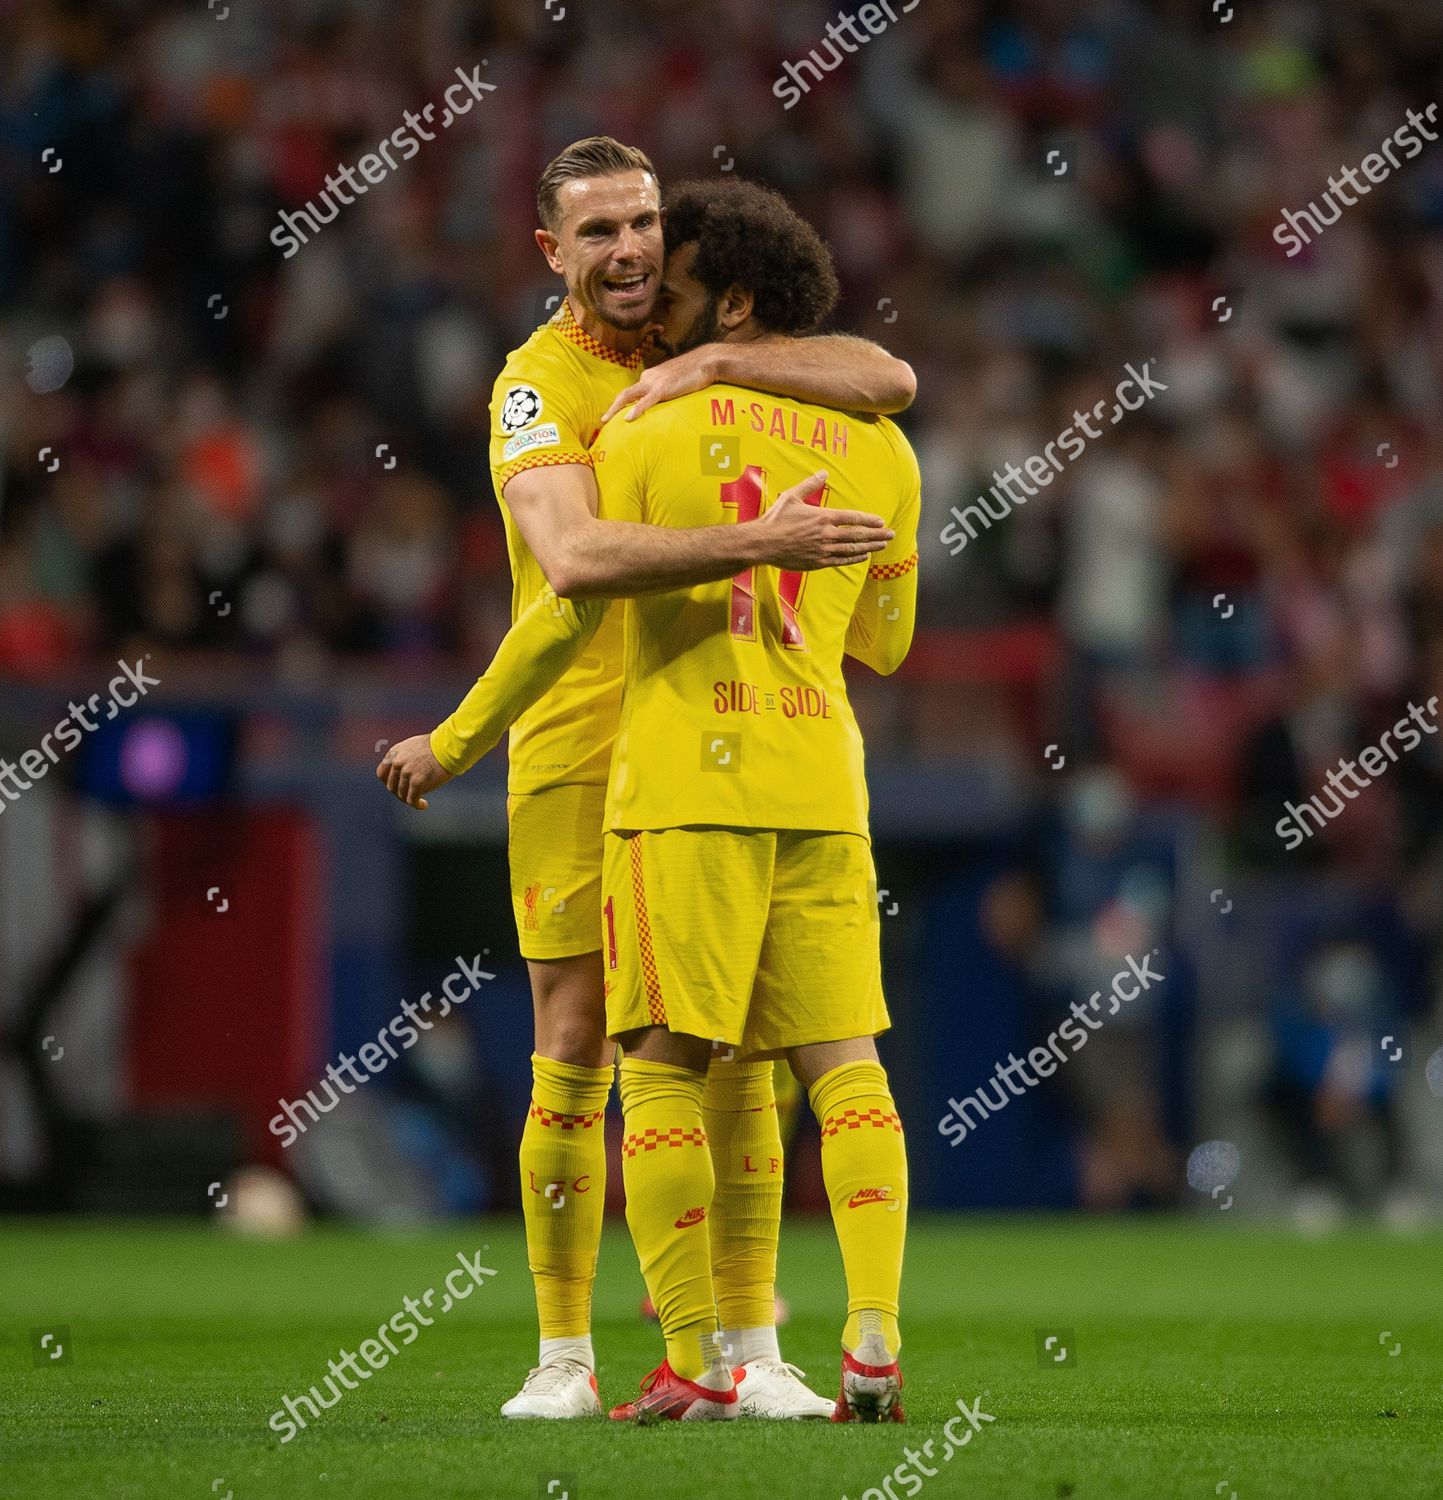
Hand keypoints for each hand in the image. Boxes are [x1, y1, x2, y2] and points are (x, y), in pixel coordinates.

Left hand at [376, 734, 451, 809]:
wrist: (450, 746)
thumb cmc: (437, 746)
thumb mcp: (413, 746)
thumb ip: (404, 758)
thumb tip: (402, 773)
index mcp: (394, 753)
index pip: (382, 773)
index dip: (389, 782)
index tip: (397, 787)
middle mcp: (397, 763)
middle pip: (391, 786)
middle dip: (399, 793)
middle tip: (410, 796)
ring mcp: (406, 773)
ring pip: (401, 794)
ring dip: (410, 799)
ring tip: (420, 801)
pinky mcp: (417, 783)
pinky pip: (412, 800)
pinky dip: (417, 805)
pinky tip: (423, 805)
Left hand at [601, 345, 718, 422]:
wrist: (705, 361)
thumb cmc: (694, 372)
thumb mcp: (675, 380)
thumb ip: (666, 389)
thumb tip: (665, 400)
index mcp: (650, 376)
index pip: (632, 391)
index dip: (622, 404)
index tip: (615, 415)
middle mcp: (648, 378)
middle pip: (625, 393)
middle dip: (612, 407)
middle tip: (603, 420)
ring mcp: (654, 383)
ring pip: (628, 396)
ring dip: (615, 408)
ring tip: (606, 421)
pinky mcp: (663, 389)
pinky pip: (645, 402)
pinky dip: (636, 410)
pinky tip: (628, 419)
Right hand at [753, 471, 893, 570]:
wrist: (762, 543)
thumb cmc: (775, 519)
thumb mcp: (792, 496)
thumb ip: (810, 484)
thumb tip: (824, 472)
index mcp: (823, 517)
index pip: (852, 518)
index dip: (869, 520)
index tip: (881, 521)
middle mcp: (826, 534)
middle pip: (857, 535)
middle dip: (877, 535)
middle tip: (892, 534)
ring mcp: (823, 550)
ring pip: (852, 549)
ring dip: (870, 546)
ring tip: (882, 545)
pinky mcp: (817, 562)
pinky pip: (840, 560)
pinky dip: (854, 558)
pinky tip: (864, 556)